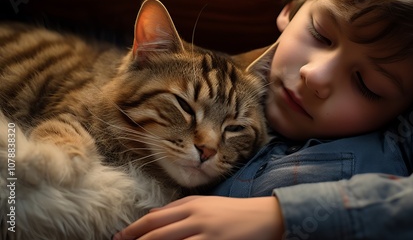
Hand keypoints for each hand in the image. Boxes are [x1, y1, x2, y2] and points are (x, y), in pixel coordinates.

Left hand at [114, 195, 284, 239]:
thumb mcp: (205, 206)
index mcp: (191, 204)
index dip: (134, 230)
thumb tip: (153, 217)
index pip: (154, 218)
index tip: (119, 238)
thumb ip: (180, 211)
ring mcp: (204, 230)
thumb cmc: (233, 212)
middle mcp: (194, 215)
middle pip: (155, 231)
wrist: (265, 216)